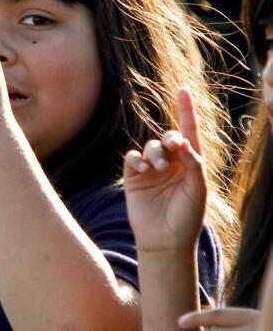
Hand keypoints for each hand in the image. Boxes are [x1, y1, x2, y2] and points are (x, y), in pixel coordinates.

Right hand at [123, 88, 206, 252]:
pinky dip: (137, 159)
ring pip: (150, 147)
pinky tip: (142, 169)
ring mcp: (152, 170)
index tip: (183, 90)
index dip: (186, 111)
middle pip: (169, 138)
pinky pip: (132, 158)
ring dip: (155, 153)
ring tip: (158, 168)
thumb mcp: (198, 191)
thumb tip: (185, 144)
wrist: (164, 240)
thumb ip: (194, 165)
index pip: (190, 132)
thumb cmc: (187, 217)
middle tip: (175, 147)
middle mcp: (172, 164)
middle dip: (171, 139)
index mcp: (191, 164)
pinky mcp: (133, 178)